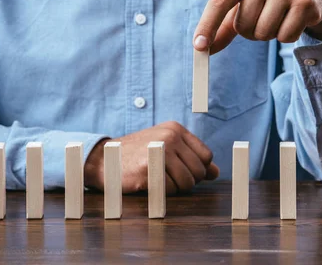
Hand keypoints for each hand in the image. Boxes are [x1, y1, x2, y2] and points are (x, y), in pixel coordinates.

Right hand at [84, 121, 219, 194]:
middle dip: (187, 181)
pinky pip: (170, 190)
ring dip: (175, 188)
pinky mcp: (149, 169)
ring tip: (159, 180)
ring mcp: (160, 151)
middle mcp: (170, 136)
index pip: (206, 156)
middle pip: (199, 171)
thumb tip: (216, 173)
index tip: (181, 170)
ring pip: (187, 182)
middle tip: (167, 177)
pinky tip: (149, 183)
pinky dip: (162, 192)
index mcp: (176, 129)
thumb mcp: (166, 149)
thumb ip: (191, 158)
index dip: (198, 169)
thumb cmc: (138, 155)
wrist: (105, 159)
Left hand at [193, 0, 321, 53]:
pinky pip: (285, 37)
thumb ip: (222, 25)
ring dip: (268, 34)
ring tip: (278, 16)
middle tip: (263, 16)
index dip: (207, 26)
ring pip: (263, 33)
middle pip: (243, 26)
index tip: (199, 46)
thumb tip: (202, 48)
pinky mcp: (306, 3)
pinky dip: (287, 36)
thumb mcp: (244, 0)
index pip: (219, 1)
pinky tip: (294, 19)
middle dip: (250, 31)